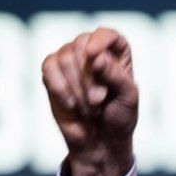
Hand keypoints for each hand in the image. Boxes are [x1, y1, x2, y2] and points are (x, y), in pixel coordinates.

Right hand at [41, 27, 137, 175]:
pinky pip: (48, 67)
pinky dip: (59, 87)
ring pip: (64, 57)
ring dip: (77, 87)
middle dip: (88, 77)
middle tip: (98, 100)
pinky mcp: (52, 73)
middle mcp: (93, 52)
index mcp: (117, 54)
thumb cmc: (119, 117)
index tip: (94, 55)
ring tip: (90, 107)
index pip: (108, 34)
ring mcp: (71, 61)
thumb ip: (115, 76)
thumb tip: (96, 57)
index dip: (100, 40)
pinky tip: (71, 104)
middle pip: (82, 45)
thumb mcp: (128, 99)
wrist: (100, 140)